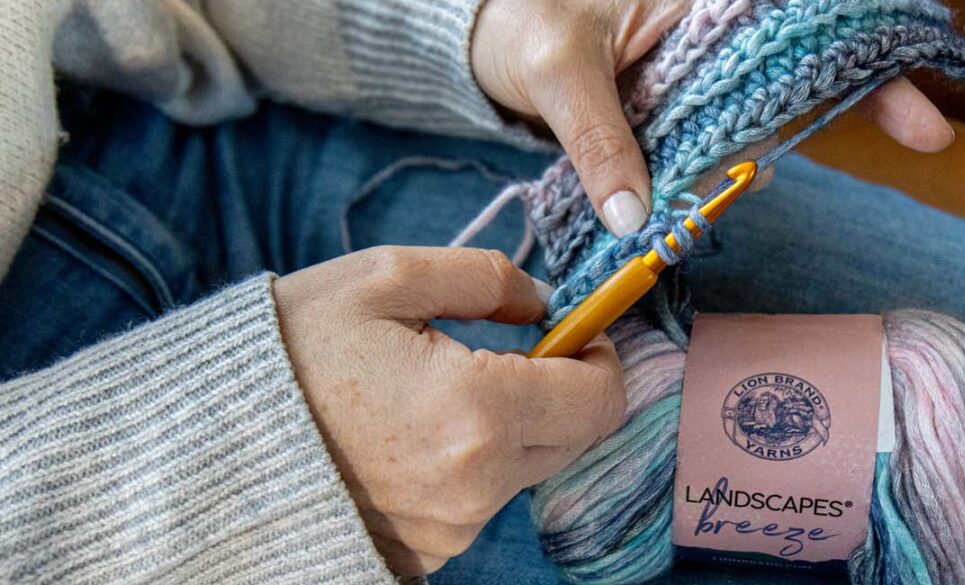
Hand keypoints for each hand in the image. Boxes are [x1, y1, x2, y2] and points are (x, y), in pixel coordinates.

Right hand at [273, 246, 624, 575]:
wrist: (208, 440)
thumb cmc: (292, 351)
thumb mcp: (387, 278)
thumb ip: (486, 277)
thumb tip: (542, 302)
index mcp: (477, 411)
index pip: (599, 398)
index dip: (601, 357)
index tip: (577, 332)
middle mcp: (476, 485)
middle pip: (574, 436)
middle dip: (559, 387)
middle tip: (509, 350)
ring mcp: (452, 528)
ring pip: (527, 466)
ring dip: (512, 425)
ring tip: (438, 389)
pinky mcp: (429, 552)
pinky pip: (482, 498)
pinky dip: (472, 462)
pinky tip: (415, 432)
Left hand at [471, 0, 952, 236]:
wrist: (486, 38)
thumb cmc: (521, 21)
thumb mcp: (555, 67)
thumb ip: (598, 137)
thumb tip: (638, 216)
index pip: (801, 18)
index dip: (870, 52)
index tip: (920, 105)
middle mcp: (710, 29)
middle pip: (806, 60)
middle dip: (861, 96)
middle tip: (924, 139)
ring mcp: (697, 71)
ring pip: (767, 107)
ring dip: (779, 147)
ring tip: (757, 182)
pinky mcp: (675, 108)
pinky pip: (718, 139)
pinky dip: (726, 168)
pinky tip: (724, 189)